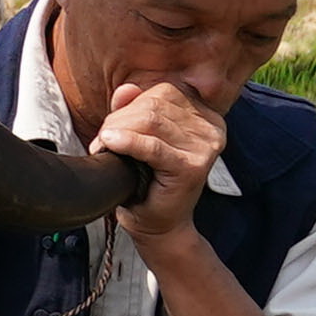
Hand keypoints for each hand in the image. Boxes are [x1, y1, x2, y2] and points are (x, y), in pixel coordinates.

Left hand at [90, 76, 225, 244]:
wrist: (160, 226)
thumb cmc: (149, 182)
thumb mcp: (141, 137)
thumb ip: (135, 110)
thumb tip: (126, 88)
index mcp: (204, 114)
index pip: (163, 92)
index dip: (130, 105)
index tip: (112, 127)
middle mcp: (211, 127)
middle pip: (154, 104)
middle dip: (119, 120)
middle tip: (103, 141)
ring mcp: (205, 147)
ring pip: (150, 120)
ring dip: (118, 130)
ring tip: (105, 147)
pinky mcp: (193, 167)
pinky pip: (152, 146)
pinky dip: (127, 142)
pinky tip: (109, 143)